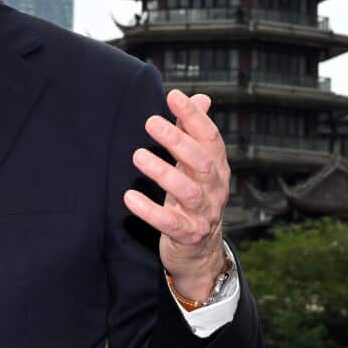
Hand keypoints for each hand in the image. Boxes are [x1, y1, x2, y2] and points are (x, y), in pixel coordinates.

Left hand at [122, 89, 229, 301]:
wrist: (201, 251)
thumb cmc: (194, 198)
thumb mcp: (195, 165)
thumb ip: (194, 132)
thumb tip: (202, 98)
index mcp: (217, 168)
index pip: (210, 137)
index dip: (194, 116)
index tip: (173, 96)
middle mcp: (215, 189)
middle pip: (202, 162)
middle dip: (178, 141)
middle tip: (151, 123)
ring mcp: (203, 213)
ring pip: (187, 191)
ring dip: (163, 172)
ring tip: (138, 156)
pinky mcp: (187, 234)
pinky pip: (169, 223)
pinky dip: (149, 211)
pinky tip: (130, 197)